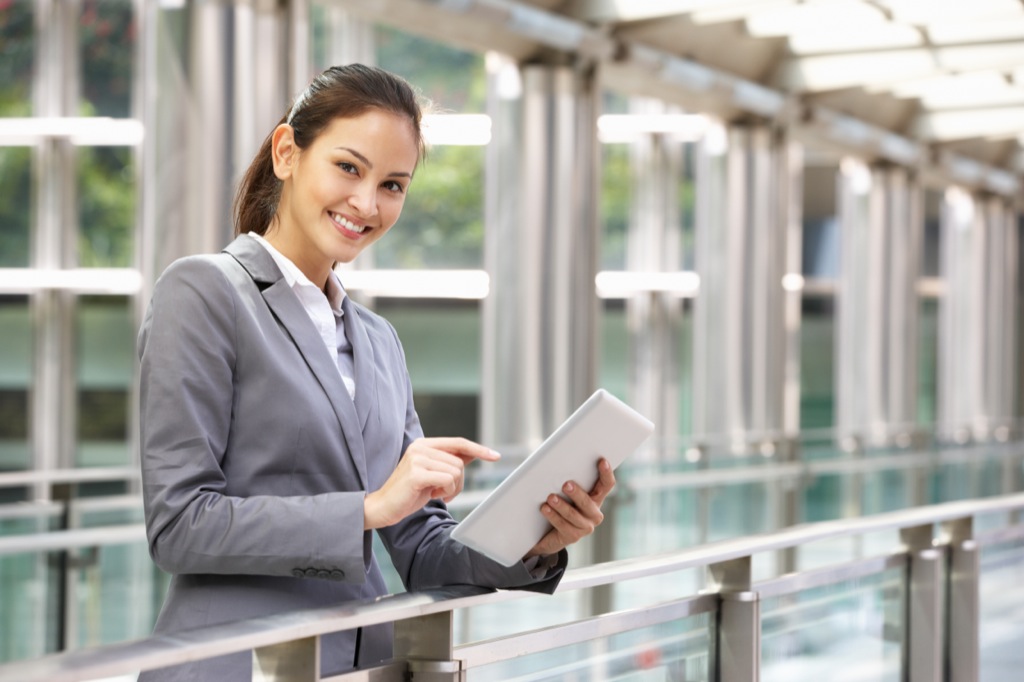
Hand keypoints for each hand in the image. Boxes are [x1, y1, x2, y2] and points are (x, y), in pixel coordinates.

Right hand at [364, 437, 499, 529]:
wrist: (383, 507)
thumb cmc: (409, 492)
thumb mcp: (432, 473)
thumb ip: (449, 461)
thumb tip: (474, 452)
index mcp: (424, 444)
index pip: (458, 443)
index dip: (478, 449)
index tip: (495, 455)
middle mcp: (420, 447)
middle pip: (460, 462)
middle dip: (457, 482)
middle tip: (441, 491)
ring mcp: (417, 459)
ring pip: (456, 472)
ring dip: (450, 488)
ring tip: (433, 492)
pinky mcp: (416, 473)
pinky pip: (448, 480)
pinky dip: (445, 492)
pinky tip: (431, 495)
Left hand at [523, 457, 615, 559]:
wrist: (548, 533)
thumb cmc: (559, 505)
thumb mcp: (566, 492)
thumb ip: (569, 481)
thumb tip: (560, 465)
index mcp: (596, 498)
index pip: (606, 485)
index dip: (606, 473)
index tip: (602, 461)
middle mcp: (594, 513)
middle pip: (587, 502)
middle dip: (577, 493)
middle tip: (566, 484)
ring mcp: (585, 527)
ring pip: (573, 515)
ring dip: (561, 506)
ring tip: (550, 497)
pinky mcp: (573, 536)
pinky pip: (563, 525)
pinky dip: (553, 516)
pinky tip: (545, 508)